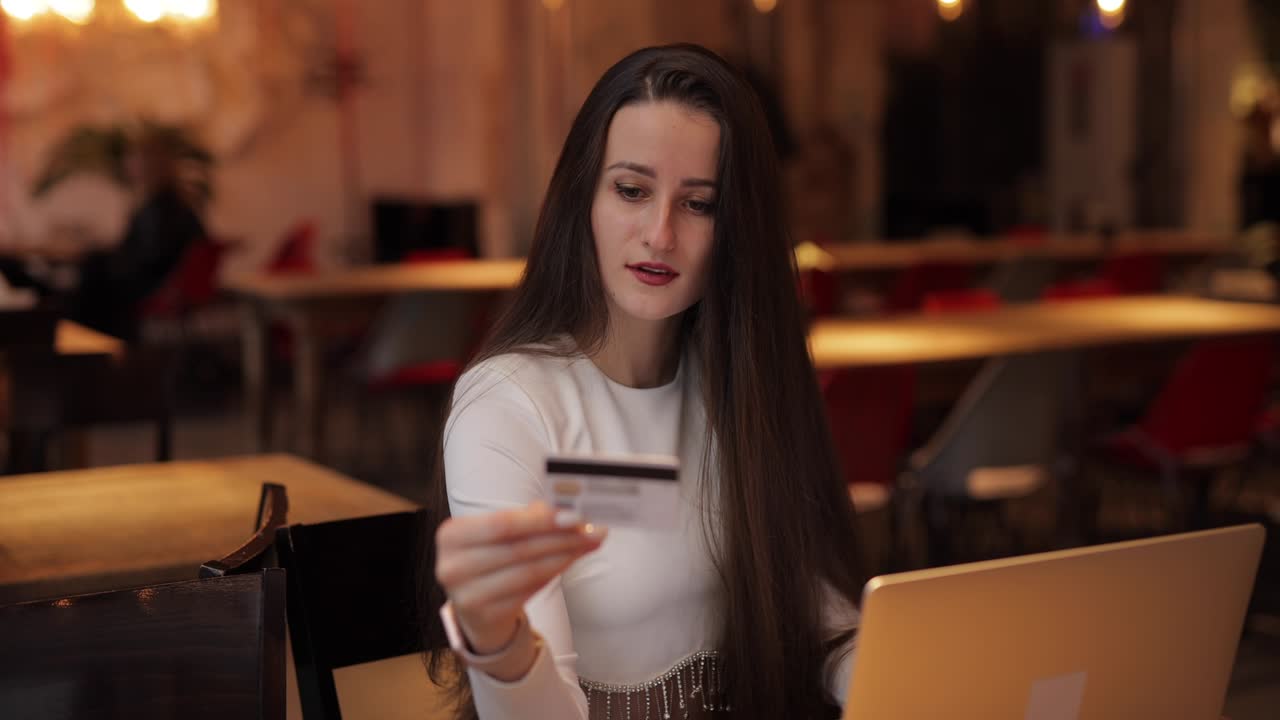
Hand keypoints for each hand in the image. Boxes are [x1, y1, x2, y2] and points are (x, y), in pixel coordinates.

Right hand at [436, 501, 605, 654]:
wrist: (476, 606)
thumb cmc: (491, 559)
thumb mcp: (501, 533)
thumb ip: (530, 517)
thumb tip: (567, 508)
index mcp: (451, 535)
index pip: (502, 523)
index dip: (541, 520)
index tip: (574, 514)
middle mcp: (453, 566)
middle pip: (518, 548)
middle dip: (560, 537)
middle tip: (592, 529)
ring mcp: (467, 595)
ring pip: (529, 571)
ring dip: (565, 555)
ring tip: (589, 543)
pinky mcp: (486, 616)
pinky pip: (530, 591)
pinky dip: (556, 573)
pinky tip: (572, 560)